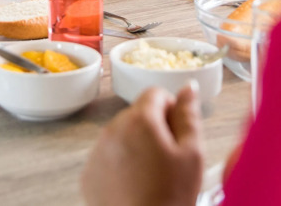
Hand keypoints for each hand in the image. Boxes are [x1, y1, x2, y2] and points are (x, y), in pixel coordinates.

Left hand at [81, 83, 204, 205]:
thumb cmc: (171, 197)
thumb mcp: (192, 154)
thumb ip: (189, 114)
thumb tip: (188, 87)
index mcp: (140, 120)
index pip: (156, 93)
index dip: (171, 109)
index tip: (178, 133)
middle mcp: (112, 130)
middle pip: (137, 114)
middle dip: (153, 128)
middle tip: (168, 159)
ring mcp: (96, 153)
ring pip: (122, 135)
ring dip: (136, 146)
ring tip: (152, 176)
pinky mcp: (88, 175)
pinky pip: (108, 157)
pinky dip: (120, 165)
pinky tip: (135, 186)